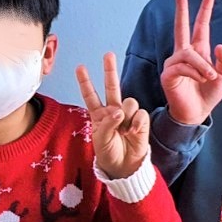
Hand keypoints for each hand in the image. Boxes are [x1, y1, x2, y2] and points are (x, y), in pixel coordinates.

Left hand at [76, 53, 149, 180]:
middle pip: (111, 87)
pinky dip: (136, 122)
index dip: (85, 82)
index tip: (80, 67)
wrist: (125, 166)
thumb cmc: (109, 153)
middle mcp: (113, 110)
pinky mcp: (141, 120)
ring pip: (128, 101)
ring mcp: (127, 114)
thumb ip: (107, 123)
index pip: (91, 95)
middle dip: (110, 70)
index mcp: (98, 114)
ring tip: (124, 130)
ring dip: (126, 114)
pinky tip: (133, 132)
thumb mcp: (100, 140)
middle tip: (108, 55)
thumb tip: (119, 110)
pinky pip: (140, 113)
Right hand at [161, 0, 221, 125]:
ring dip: (203, 66)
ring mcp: (174, 63)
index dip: (204, 11)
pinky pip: (183, 66)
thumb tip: (219, 45)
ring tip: (210, 77)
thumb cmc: (208, 95)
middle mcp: (183, 54)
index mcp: (198, 52)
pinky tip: (200, 80)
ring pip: (189, 54)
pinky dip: (195, 73)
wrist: (196, 113)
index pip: (200, 27)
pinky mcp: (168, 74)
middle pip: (181, 27)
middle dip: (181, 10)